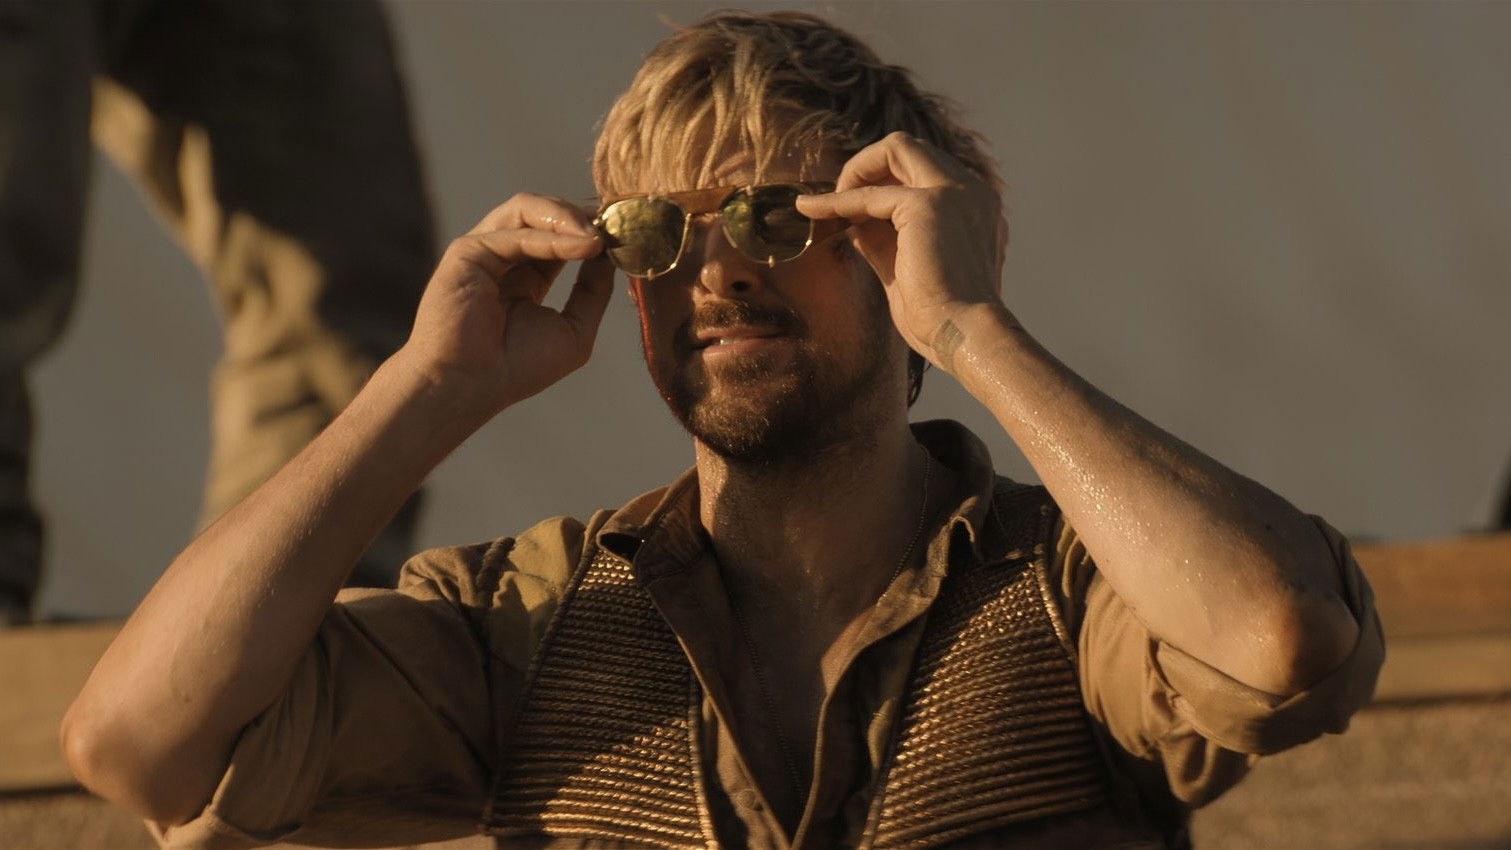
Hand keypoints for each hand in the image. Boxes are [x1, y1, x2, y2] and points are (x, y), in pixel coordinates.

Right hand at [399, 193, 613, 417]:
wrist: (472, 386)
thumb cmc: (517, 367)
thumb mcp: (574, 328)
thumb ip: (593, 291)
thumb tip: (611, 254)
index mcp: (527, 275)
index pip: (561, 235)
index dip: (592, 230)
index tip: (626, 234)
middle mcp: (504, 257)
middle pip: (545, 213)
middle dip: (583, 217)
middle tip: (616, 229)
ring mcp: (484, 250)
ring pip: (526, 209)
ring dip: (568, 218)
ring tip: (599, 236)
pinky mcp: (468, 251)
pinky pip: (515, 233)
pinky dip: (551, 236)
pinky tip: (582, 246)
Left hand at [795, 132, 1012, 372]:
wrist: (963, 337)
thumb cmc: (940, 317)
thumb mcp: (907, 266)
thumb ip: (883, 237)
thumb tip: (850, 219)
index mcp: (974, 207)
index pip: (924, 174)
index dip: (883, 187)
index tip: (853, 215)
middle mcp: (972, 191)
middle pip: (912, 150)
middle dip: (868, 168)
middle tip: (839, 202)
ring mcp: (955, 192)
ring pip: (897, 148)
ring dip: (856, 172)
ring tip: (827, 205)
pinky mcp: (928, 205)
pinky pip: (870, 194)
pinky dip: (837, 201)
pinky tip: (811, 210)